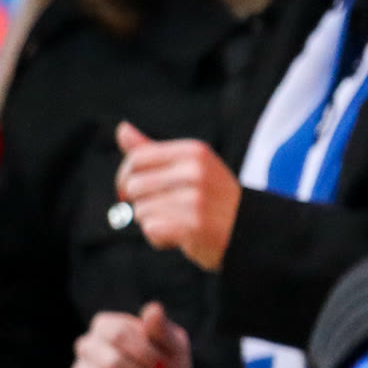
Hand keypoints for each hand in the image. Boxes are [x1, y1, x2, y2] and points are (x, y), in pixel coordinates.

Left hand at [113, 122, 241, 270]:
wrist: (245, 228)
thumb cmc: (210, 195)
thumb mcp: (187, 165)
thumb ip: (152, 149)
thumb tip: (121, 129)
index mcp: (193, 151)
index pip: (136, 159)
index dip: (124, 177)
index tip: (130, 191)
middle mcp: (196, 171)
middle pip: (134, 187)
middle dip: (141, 203)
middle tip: (166, 209)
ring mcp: (196, 198)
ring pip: (141, 211)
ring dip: (152, 222)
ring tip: (177, 221)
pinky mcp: (193, 225)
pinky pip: (151, 230)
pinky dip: (159, 238)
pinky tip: (179, 237)